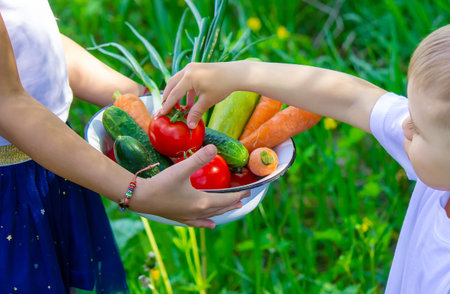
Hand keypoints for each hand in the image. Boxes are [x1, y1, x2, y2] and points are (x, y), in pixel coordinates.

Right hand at [130, 144, 249, 228]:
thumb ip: (198, 159)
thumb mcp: (181, 169)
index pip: (226, 199)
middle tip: (245, 197)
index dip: (238, 194)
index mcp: (202, 202)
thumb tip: (214, 148)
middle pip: (221, 208)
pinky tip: (211, 225)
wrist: (140, 198)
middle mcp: (198, 212)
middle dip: (234, 202)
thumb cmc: (161, 184)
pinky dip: (206, 223)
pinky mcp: (179, 218)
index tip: (248, 191)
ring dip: (224, 211)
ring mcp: (188, 217)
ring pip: (212, 216)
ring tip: (235, 208)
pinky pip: (197, 223)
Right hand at [161, 61, 246, 127]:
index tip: (161, 114)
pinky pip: (185, 80)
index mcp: (188, 78)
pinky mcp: (196, 68)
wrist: (235, 74)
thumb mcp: (207, 101)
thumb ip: (196, 113)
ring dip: (176, 94)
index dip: (167, 105)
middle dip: (168, 98)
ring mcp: (191, 67)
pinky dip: (184, 91)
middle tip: (165, 110)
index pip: (174, 94)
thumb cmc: (222, 87)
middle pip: (171, 85)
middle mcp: (187, 70)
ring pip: (177, 82)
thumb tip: (189, 126)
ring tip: (176, 108)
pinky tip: (189, 103)